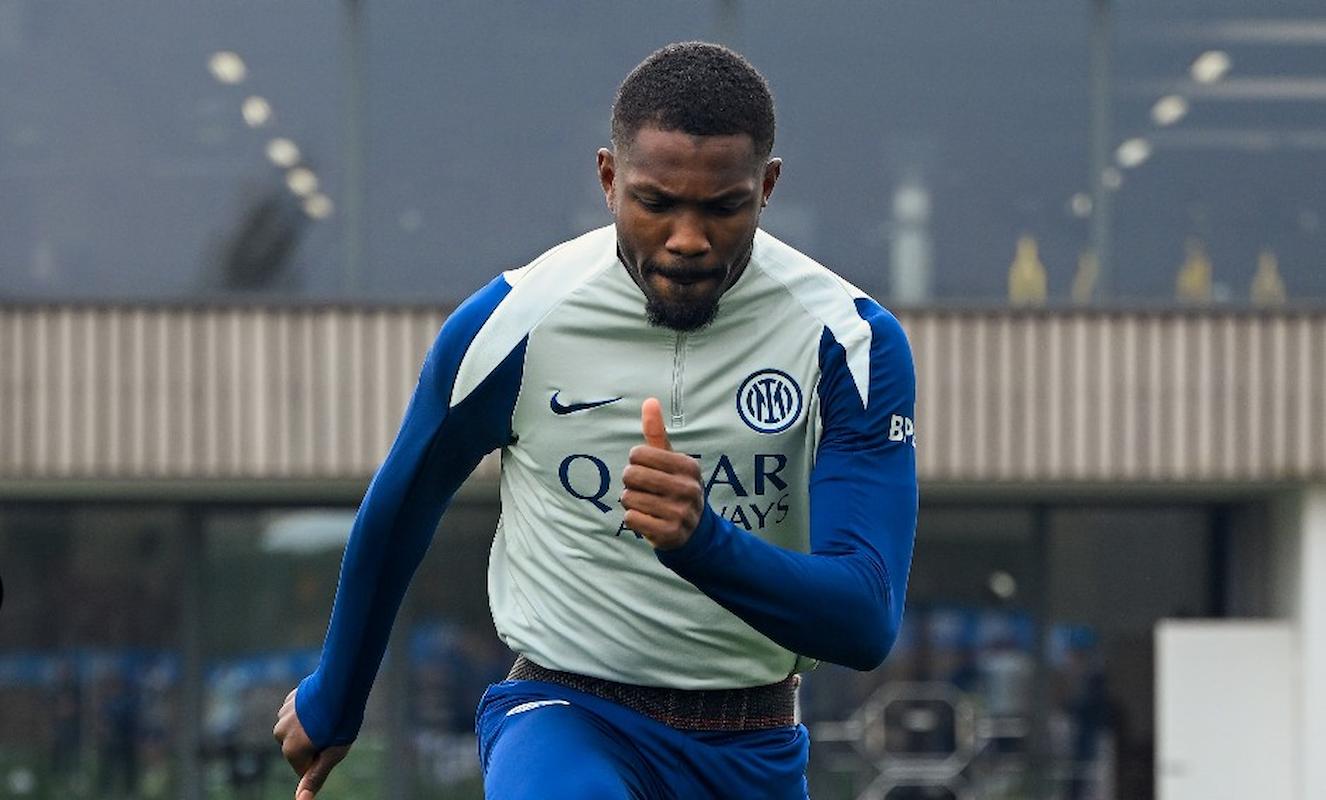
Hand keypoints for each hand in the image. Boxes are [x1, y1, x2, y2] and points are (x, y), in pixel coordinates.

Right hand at [274, 688, 349, 799]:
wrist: (341, 684)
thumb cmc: (340, 722)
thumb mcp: (333, 754)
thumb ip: (315, 777)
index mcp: (291, 750)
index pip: (304, 768)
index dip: (321, 759)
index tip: (332, 744)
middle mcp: (281, 733)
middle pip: (298, 748)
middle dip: (313, 742)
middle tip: (332, 729)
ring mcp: (283, 715)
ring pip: (297, 730)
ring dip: (309, 726)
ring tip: (328, 715)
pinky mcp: (289, 700)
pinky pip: (297, 713)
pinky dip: (307, 712)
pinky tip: (322, 705)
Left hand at [621, 398, 703, 549]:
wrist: (693, 530)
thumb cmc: (675, 486)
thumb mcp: (670, 459)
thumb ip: (656, 432)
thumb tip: (649, 401)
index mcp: (688, 466)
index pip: (639, 453)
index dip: (635, 461)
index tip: (647, 468)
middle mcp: (688, 488)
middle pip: (631, 475)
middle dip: (630, 482)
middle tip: (643, 488)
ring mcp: (680, 512)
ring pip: (628, 498)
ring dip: (631, 501)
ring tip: (647, 504)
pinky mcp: (669, 533)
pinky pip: (631, 518)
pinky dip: (633, 518)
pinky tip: (647, 519)